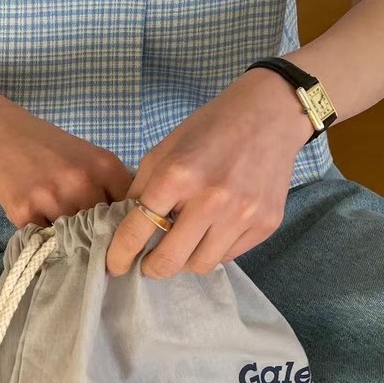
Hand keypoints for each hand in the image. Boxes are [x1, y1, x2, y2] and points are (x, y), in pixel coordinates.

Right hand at [0, 98, 133, 228]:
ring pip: (74, 238)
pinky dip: (45, 234)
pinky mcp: (25, 213)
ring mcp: (52, 199)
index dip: (123, 224)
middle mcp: (81, 183)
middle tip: (86, 232)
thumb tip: (131, 220)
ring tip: (60, 222)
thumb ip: (110, 184)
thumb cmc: (47, 145)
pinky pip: (45, 239)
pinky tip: (39, 218)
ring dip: (69, 237)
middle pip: (102, 229)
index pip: (129, 211)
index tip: (117, 230)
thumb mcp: (88, 155)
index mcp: (104, 166)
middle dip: (96, 234)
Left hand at [105, 68, 312, 278]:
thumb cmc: (210, 129)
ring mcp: (242, 215)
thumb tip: (125, 230)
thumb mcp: (164, 150)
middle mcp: (211, 200)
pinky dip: (214, 249)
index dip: (119, 255)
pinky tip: (212, 229)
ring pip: (200, 265)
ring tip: (183, 243)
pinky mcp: (266, 224)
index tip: (115, 265)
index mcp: (177, 176)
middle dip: (151, 268)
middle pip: (169, 261)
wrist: (269, 114)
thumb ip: (141, 190)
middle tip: (147, 263)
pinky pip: (229, 256)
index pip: (137, 231)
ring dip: (185, 260)